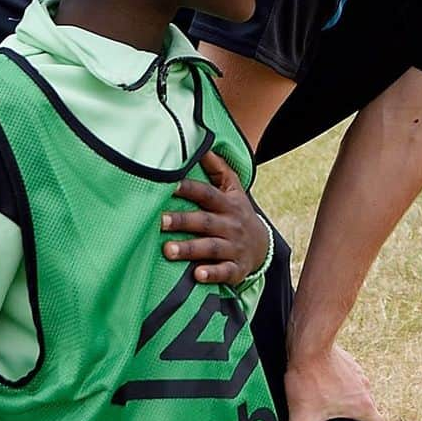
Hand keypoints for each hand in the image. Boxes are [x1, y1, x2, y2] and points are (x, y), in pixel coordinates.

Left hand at [161, 150, 267, 285]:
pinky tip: (197, 275)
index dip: (189, 188)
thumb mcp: (233, 189)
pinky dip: (212, 274)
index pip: (207, 194)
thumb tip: (203, 145)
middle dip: (182, 221)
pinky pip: (224, 272)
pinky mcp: (236, 268)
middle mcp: (230, 225)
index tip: (169, 184)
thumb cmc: (237, 212)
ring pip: (211, 248)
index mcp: (227, 204)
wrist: (262, 245)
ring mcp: (234, 247)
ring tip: (167, 250)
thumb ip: (218, 168)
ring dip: (190, 249)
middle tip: (159, 220)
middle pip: (204, 221)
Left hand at [283, 343, 384, 420]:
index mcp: (362, 405)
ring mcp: (357, 371)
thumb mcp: (301, 419)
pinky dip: (340, 383)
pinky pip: (348, 375)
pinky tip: (322, 385)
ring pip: (358, 391)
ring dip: (349, 400)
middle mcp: (365, 387)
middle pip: (368, 408)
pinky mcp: (346, 359)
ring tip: (331, 407)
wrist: (308, 343)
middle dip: (358, 419)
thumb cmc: (309, 380)